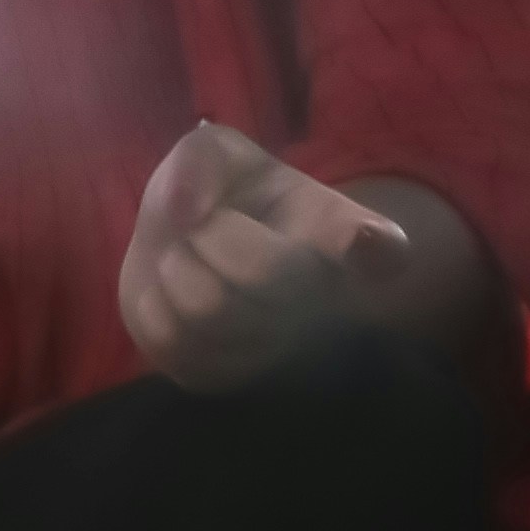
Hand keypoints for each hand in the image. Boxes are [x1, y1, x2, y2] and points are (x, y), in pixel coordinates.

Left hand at [114, 118, 414, 391]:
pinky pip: (171, 344)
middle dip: (210, 234)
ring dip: (176, 270)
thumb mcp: (216, 151)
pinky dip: (153, 308)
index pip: (377, 247)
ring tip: (189, 261)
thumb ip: (202, 160)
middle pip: (262, 271)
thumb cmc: (221, 195)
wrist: (185, 245)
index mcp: (333, 229)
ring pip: (208, 309)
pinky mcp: (224, 379)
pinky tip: (173, 298)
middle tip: (208, 226)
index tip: (366, 241)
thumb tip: (187, 213)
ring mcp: (277, 349)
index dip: (373, 247)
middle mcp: (322, 300)